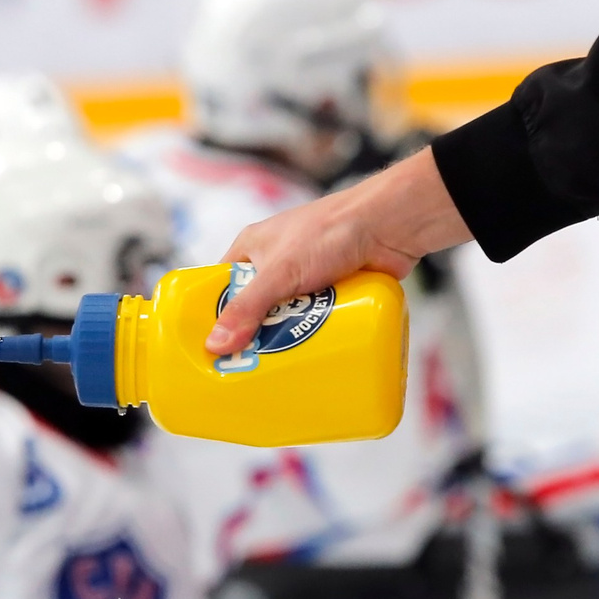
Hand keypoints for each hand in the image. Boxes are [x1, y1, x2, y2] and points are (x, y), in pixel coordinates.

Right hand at [207, 149, 471, 355]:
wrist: (390, 225)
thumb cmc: (331, 231)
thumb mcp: (280, 272)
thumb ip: (248, 308)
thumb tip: (216, 345)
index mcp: (253, 249)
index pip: (221, 288)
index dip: (213, 318)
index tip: (208, 352)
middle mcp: (277, 264)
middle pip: (255, 310)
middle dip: (253, 337)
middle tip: (243, 372)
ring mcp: (307, 279)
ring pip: (287, 319)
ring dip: (286, 341)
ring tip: (275, 373)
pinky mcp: (334, 293)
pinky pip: (316, 322)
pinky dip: (313, 338)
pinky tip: (308, 360)